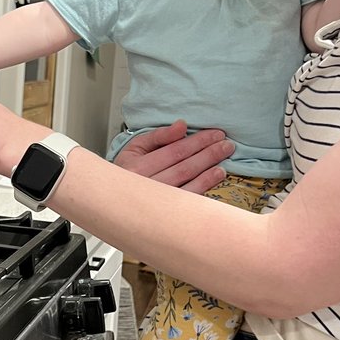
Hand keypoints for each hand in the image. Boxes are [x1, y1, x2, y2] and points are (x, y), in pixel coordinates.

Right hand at [114, 121, 233, 192]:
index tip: (214, 134)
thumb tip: (182, 126)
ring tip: (225, 158)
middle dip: (208, 153)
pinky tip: (217, 175)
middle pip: (183, 166)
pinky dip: (205, 186)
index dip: (197, 141)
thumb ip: (159, 136)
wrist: (114, 198)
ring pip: (187, 182)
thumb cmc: (127, 170)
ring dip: (209, 169)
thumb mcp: (136, 146)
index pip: (173, 151)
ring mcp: (155, 202)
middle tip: (226, 145)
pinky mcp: (164, 213)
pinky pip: (188, 198)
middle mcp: (145, 185)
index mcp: (136, 166)